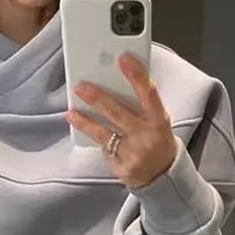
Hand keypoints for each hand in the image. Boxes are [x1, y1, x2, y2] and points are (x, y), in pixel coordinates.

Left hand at [66, 53, 177, 188]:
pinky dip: (99, 141)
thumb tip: (116, 81)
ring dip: (85, 122)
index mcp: (159, 121)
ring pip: (104, 135)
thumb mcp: (157, 121)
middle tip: (81, 87)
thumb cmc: (157, 140)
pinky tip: (92, 135)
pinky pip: (105, 150)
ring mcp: (134, 155)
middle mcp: (147, 137)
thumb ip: (142, 105)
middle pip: (118, 114)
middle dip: (98, 99)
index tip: (123, 58)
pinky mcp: (123, 169)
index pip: (149, 94)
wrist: (162, 176)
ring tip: (71, 112)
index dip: (137, 75)